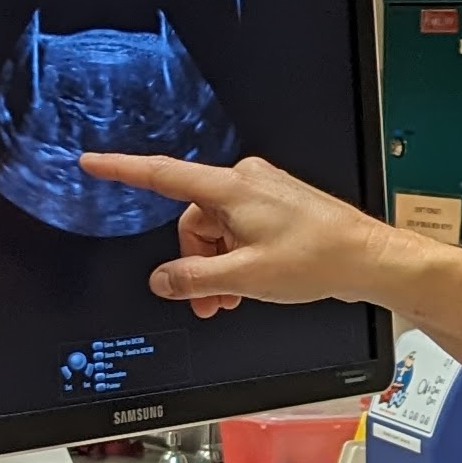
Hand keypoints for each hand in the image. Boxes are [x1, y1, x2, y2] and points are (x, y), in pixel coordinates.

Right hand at [76, 151, 403, 318]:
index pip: (164, 176)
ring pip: (216, 233)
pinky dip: (237, 260)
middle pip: (193, 223)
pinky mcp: (277, 209)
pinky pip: (239, 234)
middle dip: (196, 264)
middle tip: (209, 300)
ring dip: (218, 268)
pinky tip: (248, 285)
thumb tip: (162, 281)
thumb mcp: (245, 276)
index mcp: (232, 188)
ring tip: (232, 298)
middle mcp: (246, 183)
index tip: (92, 162)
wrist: (368, 258)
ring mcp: (263, 195)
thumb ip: (195, 279)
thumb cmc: (319, 257)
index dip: (123, 170)